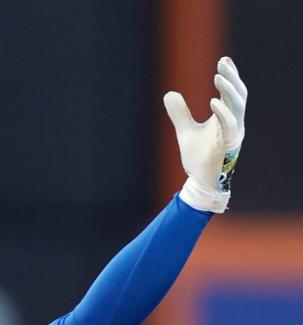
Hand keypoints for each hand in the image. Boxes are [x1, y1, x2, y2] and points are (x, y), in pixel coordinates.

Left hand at [163, 57, 246, 212]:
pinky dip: (223, 112)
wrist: (201, 181)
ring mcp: (234, 133)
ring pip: (237, 107)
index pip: (232, 92)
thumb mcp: (185, 130)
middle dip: (232, 78)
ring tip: (217, 77)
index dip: (230, 76)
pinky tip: (213, 101)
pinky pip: (230, 125)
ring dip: (228, 91)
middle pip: (239, 95)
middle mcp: (234, 122)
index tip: (224, 60)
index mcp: (227, 117)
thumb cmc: (198, 157)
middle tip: (222, 63)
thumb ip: (179, 113)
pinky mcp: (228, 145)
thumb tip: (169, 93)